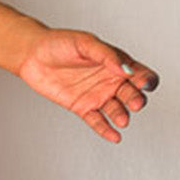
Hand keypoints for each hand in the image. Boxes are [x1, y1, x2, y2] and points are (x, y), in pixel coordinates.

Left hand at [17, 29, 158, 143]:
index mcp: (116, 63)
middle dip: (135, 99)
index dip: (146, 79)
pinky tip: (114, 136)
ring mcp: (97, 95)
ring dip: (121, 115)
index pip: (139, 74)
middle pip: (130, 94)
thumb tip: (125, 69)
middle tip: (135, 103)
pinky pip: (97, 121)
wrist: (33, 55)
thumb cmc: (60, 43)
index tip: (144, 84)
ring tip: (122, 119)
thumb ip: (106, 55)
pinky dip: (105, 130)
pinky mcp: (82, 107)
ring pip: (115, 109)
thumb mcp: (86, 43)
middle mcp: (110, 80)